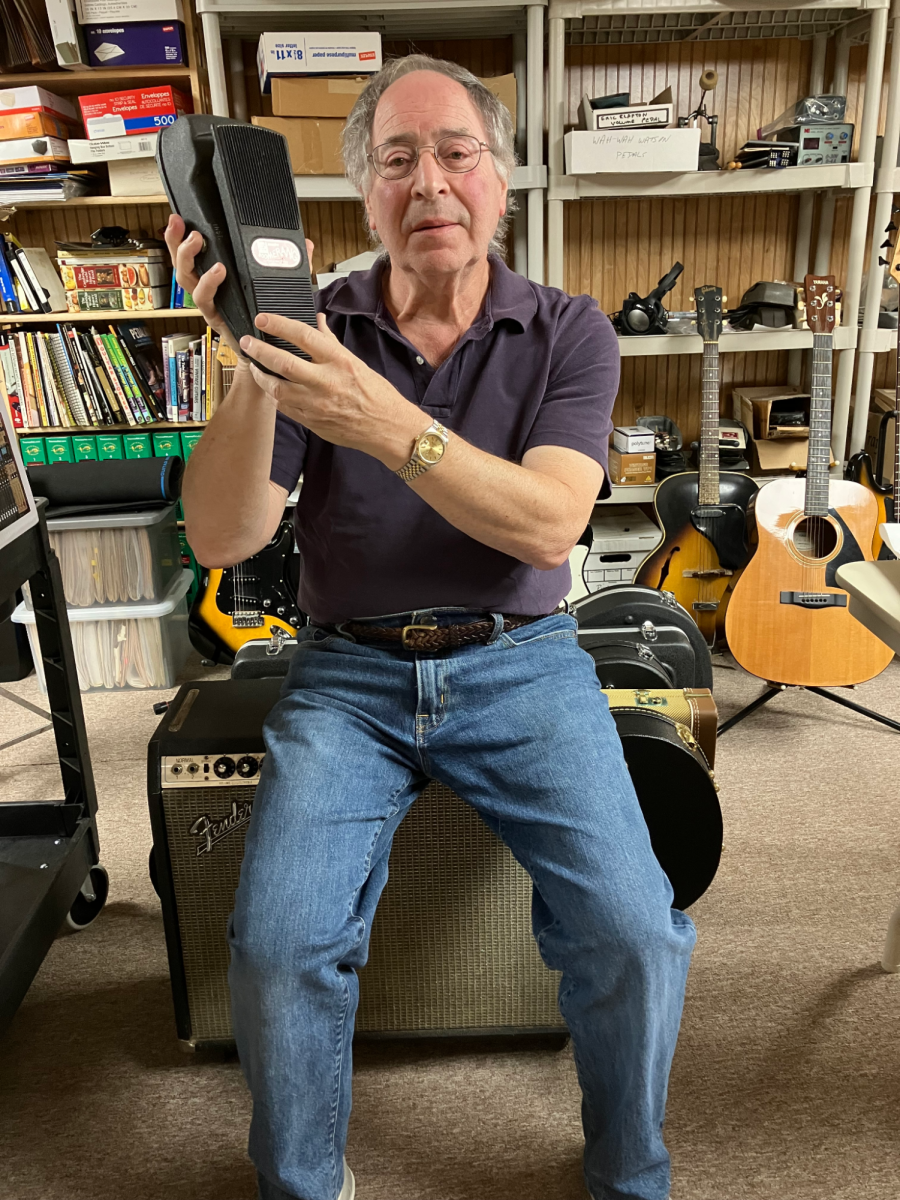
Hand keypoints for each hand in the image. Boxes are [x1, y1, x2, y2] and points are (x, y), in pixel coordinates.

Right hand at [164, 214, 314, 360]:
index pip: (195, 253)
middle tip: (185, 227)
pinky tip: (217, 272)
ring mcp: (211, 303)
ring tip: (198, 243)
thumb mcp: (282, 284)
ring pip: (188, 280)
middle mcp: (210, 289)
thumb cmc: (270, 317)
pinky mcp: (216, 317)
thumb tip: (306, 243)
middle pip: (184, 263)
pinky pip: (205, 301)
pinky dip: (208, 284)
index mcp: (219, 277)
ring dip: (189, 259)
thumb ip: (293, 263)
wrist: (270, 351)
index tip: (180, 218)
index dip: (182, 236)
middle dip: (178, 242)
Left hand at [240, 312, 422, 467]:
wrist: (387, 429)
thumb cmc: (376, 395)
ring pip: (278, 389)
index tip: (262, 319)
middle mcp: (327, 382)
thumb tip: (317, 320)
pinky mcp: (312, 422)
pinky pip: (285, 408)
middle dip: (260, 351)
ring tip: (254, 366)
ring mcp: (317, 405)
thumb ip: (331, 342)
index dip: (279, 325)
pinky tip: (270, 388)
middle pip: (284, 363)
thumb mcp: (356, 362)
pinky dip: (275, 396)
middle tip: (247, 342)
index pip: (304, 336)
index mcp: (339, 362)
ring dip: (262, 376)